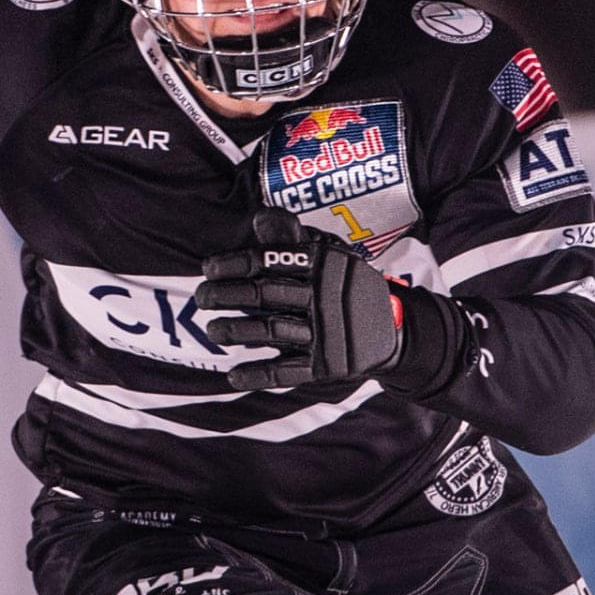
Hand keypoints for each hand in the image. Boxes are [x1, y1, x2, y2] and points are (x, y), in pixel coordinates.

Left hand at [196, 207, 405, 391]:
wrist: (392, 327)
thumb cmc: (344, 285)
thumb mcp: (327, 256)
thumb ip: (291, 240)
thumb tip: (259, 219)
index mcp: (322, 264)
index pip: (270, 260)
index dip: (234, 264)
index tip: (208, 269)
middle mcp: (324, 296)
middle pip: (265, 294)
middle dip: (226, 295)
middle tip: (201, 297)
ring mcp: (325, 333)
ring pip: (270, 331)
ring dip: (234, 331)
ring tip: (212, 330)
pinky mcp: (326, 366)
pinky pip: (286, 372)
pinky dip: (257, 375)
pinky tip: (232, 376)